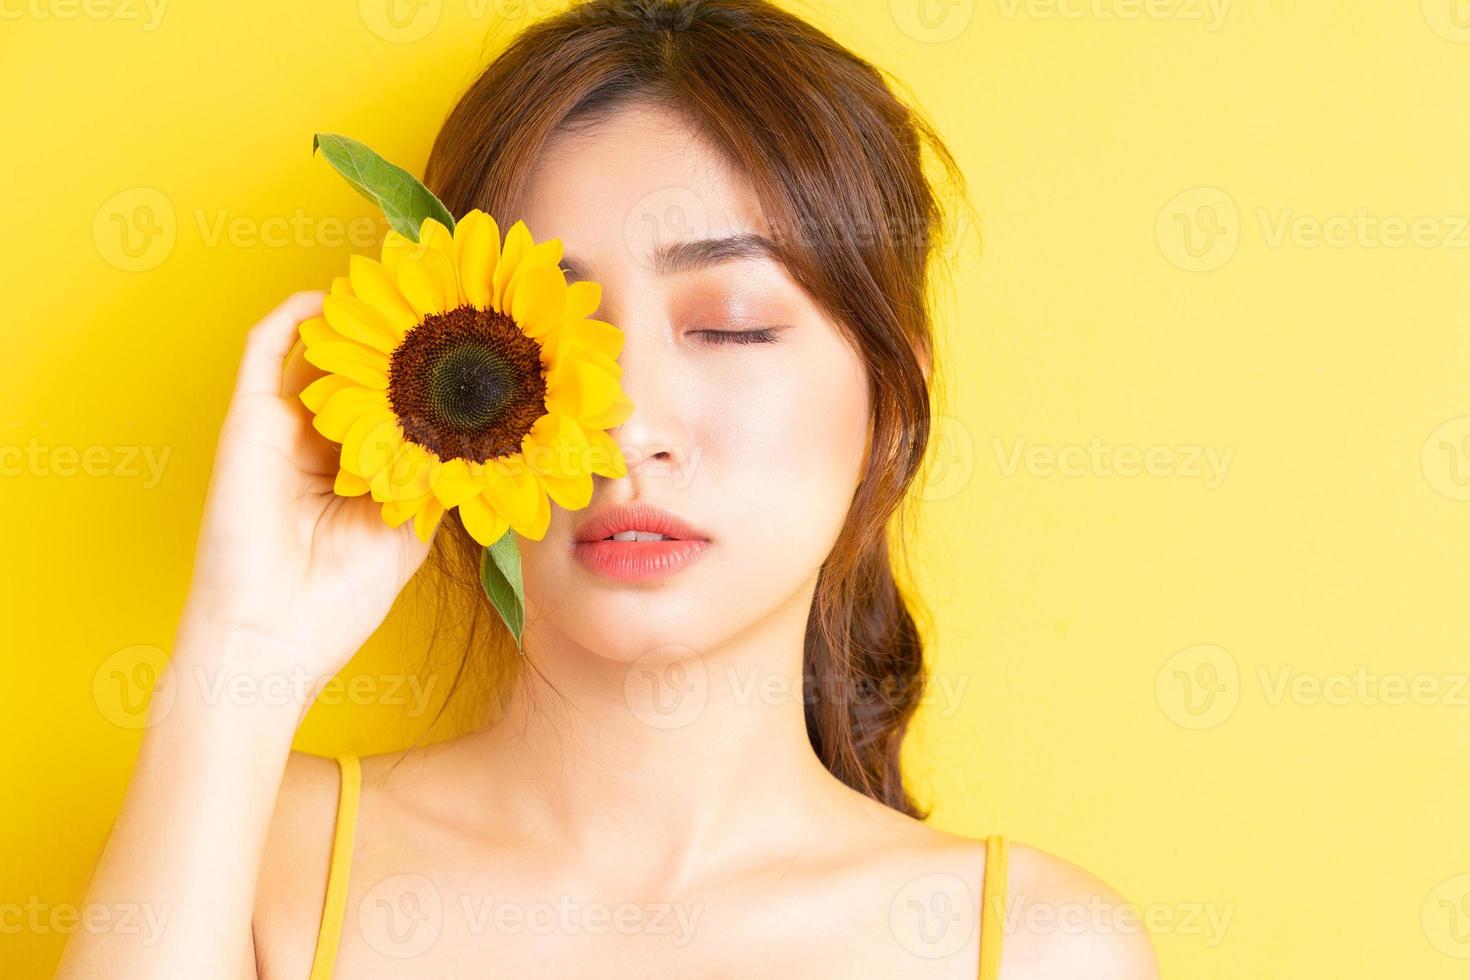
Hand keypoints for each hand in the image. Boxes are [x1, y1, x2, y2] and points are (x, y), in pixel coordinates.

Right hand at [176, 291, 432, 691]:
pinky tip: (329, 296)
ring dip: (351, 319)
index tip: (471, 346)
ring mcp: (280, 430)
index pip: (391, 405)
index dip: (424, 376)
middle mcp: (318, 444)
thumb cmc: (339, 601)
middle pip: (356, 372)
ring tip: (395, 286)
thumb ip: (436, 478)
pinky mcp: (247, 422)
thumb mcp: (411, 531)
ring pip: (314, 354)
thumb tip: (483, 436)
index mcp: (357, 471)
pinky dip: (292, 318)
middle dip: (394, 337)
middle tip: (437, 300)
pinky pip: (262, 351)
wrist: (271, 640)